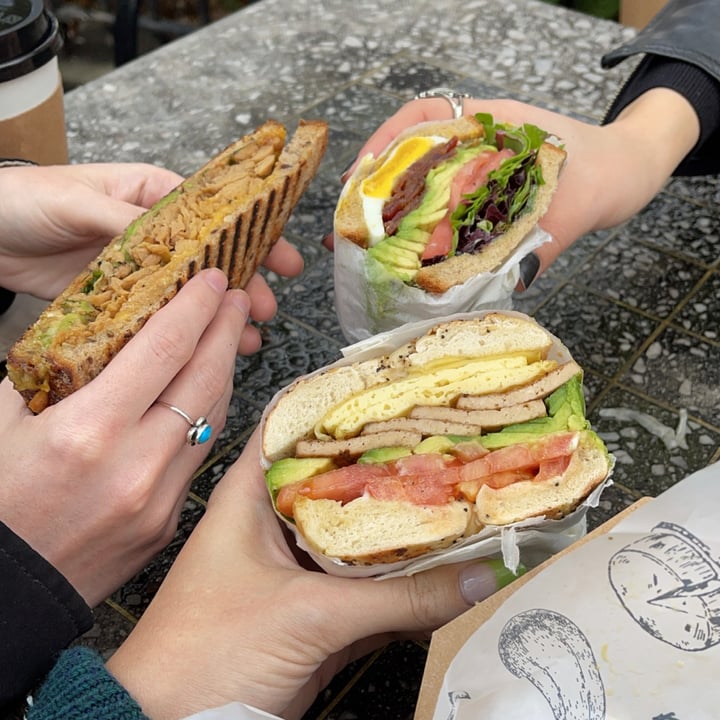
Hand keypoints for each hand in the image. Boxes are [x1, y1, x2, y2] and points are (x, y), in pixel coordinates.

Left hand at [0, 161, 302, 352]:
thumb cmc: (24, 200)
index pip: (214, 217)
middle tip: (265, 308)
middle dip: (244, 283)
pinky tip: (205, 352)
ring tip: (248, 339)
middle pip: (212, 260)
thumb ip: (123, 218)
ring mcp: (140, 270)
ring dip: (221, 316)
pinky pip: (161, 319)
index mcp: (151, 195)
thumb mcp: (74, 200)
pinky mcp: (122, 301)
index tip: (282, 257)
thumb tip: (169, 241)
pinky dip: (186, 335)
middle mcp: (154, 234)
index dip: (252, 237)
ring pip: (192, 294)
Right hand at [0, 269, 250, 605]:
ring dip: (224, 371)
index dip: (196, 306)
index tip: (213, 279)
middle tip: (237, 297)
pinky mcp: (170, 521)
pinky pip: (200, 454)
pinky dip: (207, 416)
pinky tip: (206, 394)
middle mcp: (136, 464)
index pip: (164, 348)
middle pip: (204, 378)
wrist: (6, 591)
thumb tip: (90, 336)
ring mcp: (160, 497)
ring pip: (212, 416)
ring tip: (225, 338)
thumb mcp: (1, 423)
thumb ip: (49, 374)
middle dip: (225, 329)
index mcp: (88, 431)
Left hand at [106, 429, 512, 719]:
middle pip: (344, 482)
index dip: (347, 404)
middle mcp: (278, 521)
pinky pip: (372, 589)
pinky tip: (452, 568)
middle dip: (395, 467)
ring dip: (407, 528)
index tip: (402, 389)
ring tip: (467, 495)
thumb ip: (398, 598)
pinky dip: (407, 583)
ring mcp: (300, 568)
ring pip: (363, 537)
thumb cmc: (212, 652)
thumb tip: (480, 575)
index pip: (299, 426)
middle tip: (453, 441)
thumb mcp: (307, 614)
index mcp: (253, 494)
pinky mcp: (318, 612)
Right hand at [328, 91, 699, 278]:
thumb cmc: (610, 170)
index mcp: (492, 125)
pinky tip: (406, 261)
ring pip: (420, 188)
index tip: (357, 176)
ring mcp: (477, 174)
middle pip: (410, 157)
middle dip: (372, 190)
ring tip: (362, 248)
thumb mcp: (583, 201)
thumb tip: (510, 280)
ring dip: (389, 217)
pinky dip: (420, 236)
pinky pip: (442, 215)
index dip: (384, 142)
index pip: (424, 116)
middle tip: (346, 228)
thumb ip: (548, 237)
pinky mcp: (483, 201)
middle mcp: (476, 147)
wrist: (632, 173)